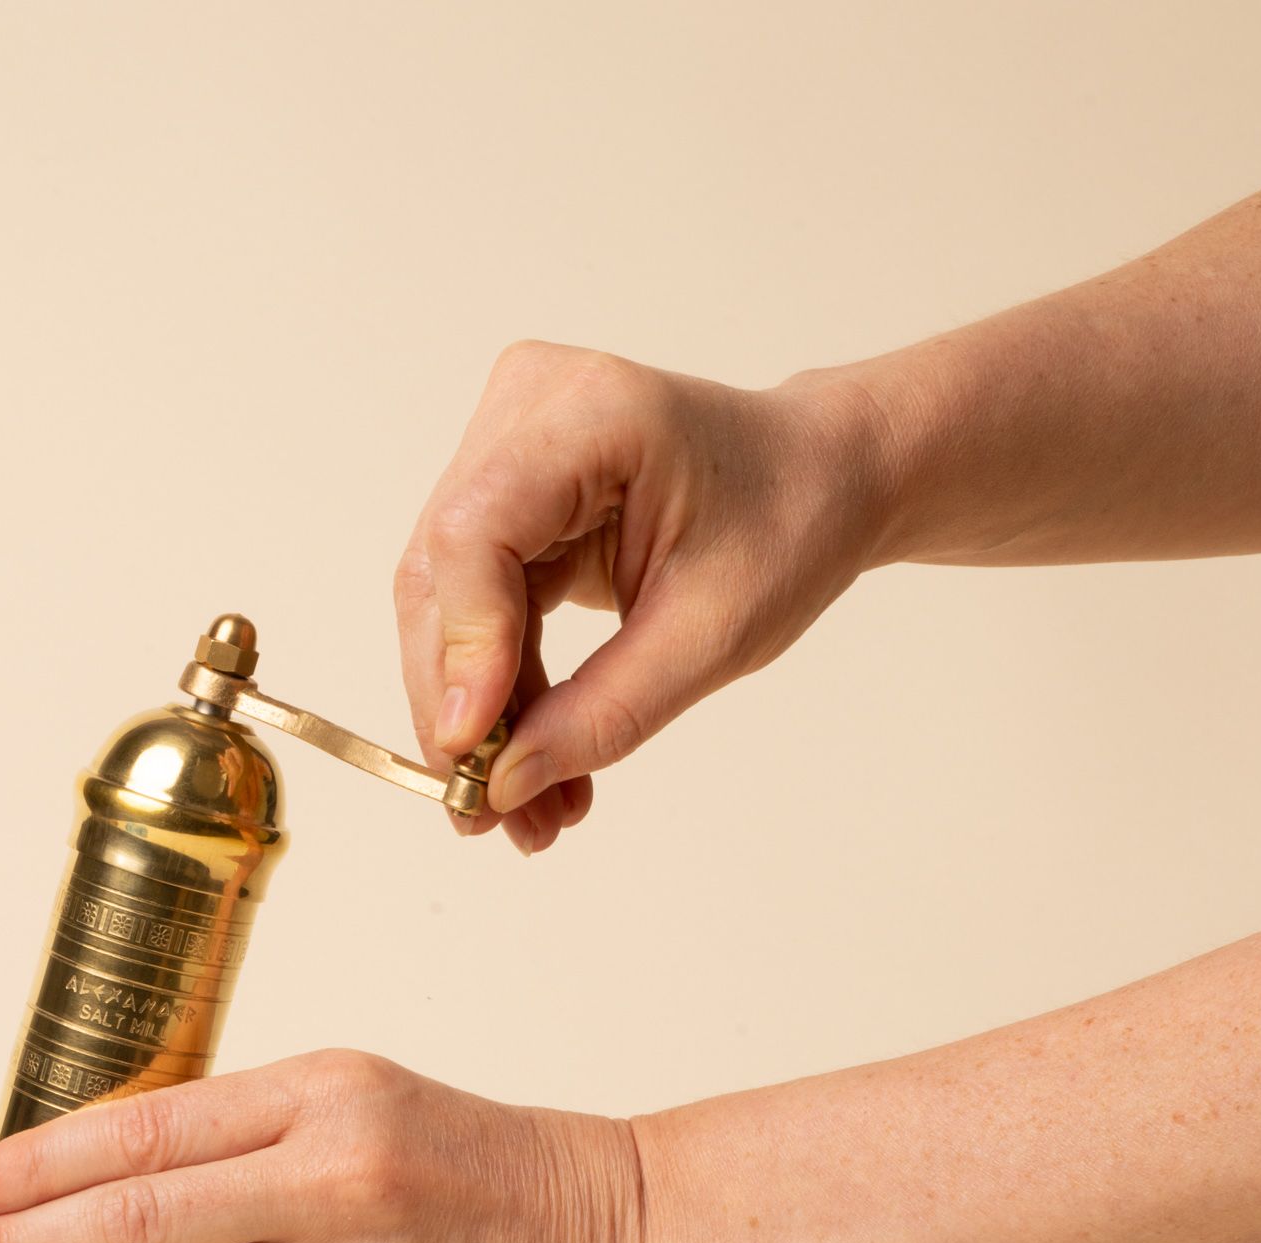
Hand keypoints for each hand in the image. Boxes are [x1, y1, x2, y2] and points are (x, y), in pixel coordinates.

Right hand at [395, 340, 888, 854]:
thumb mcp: (712, 634)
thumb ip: (606, 712)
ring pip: (446, 605)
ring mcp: (504, 449)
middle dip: (461, 708)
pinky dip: (499, 694)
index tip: (474, 752)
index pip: (478, 533)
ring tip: (522, 812)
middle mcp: (525, 410)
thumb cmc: (787, 525)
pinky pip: (473, 609)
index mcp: (590, 413)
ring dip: (477, 717)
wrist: (817, 478)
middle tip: (486, 814)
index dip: (463, 648)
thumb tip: (504, 783)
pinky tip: (529, 763)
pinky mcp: (504, 498)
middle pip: (443, 577)